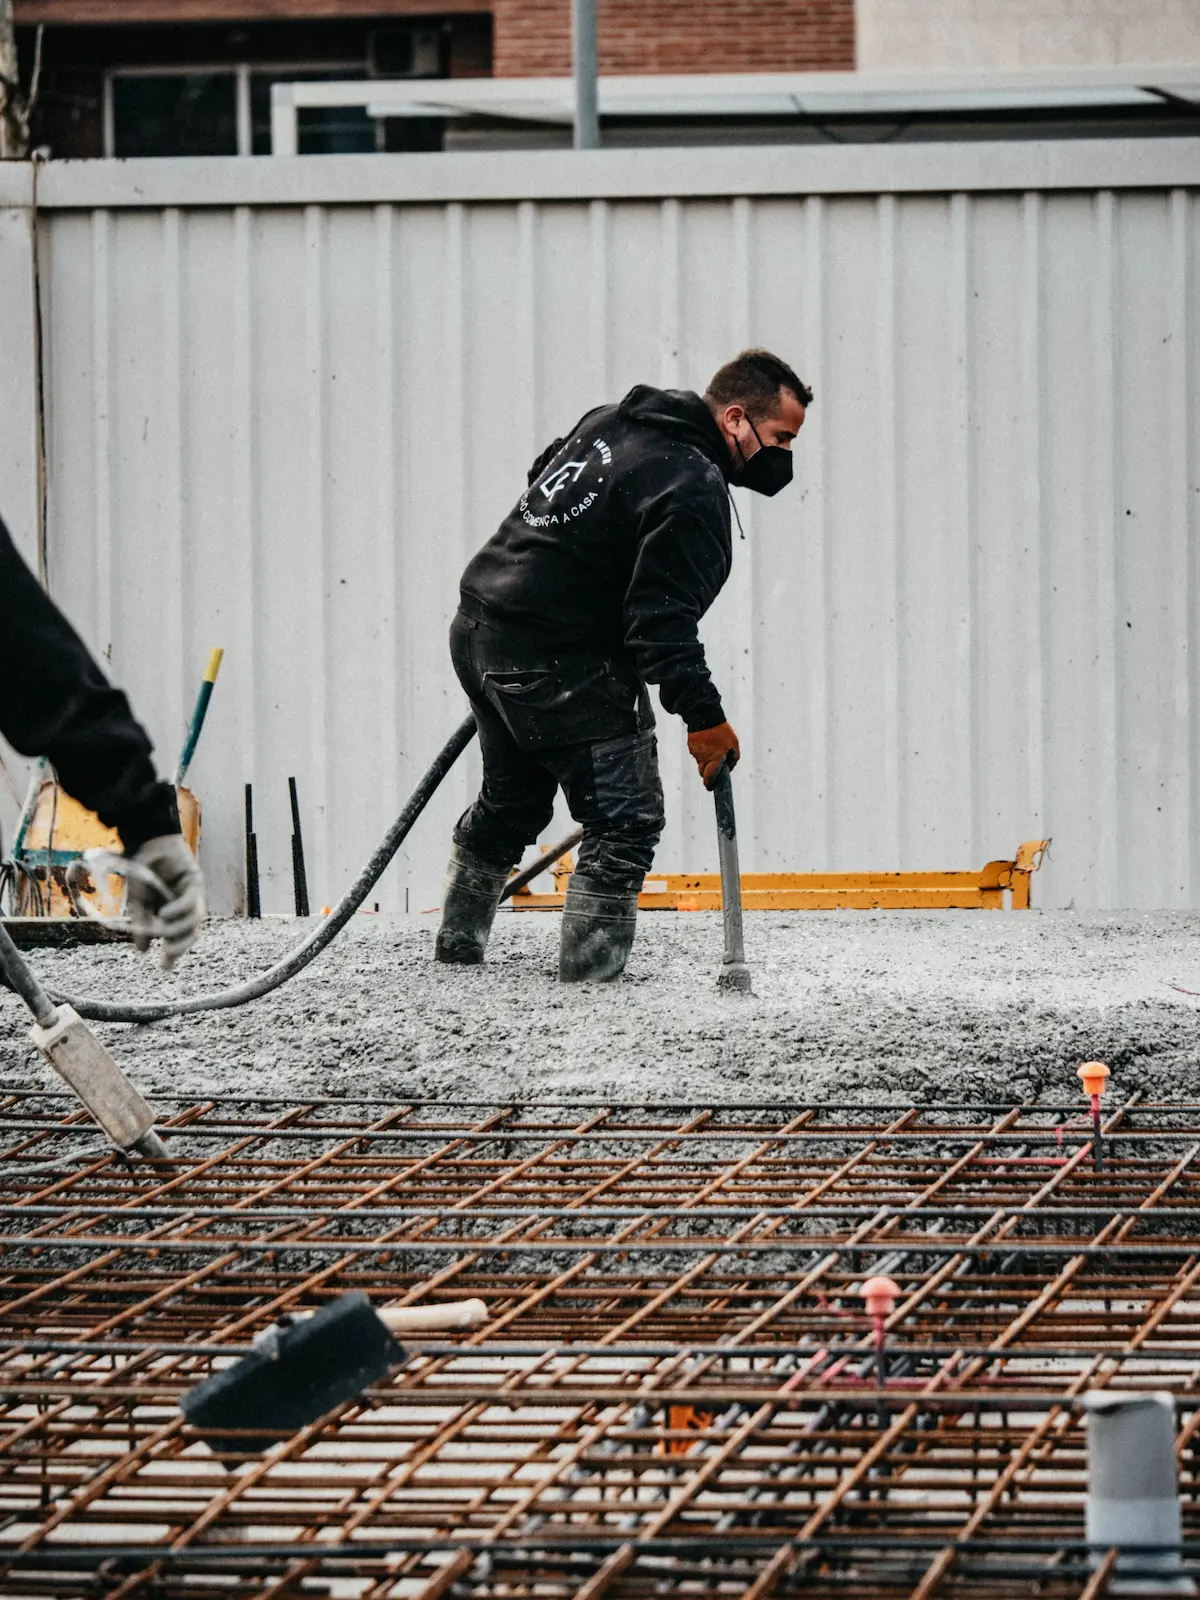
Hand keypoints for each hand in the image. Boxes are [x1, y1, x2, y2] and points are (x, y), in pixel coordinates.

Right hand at [126, 834, 205, 970]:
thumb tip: (142, 951)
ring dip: (178, 928)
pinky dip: (179, 910)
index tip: (164, 968)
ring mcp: (192, 895)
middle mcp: (186, 907)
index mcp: (173, 915)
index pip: (177, 939)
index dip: (173, 954)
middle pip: (191, 933)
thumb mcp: (138, 902)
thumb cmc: (143, 873)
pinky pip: (191, 901)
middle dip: (180, 947)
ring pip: (194, 920)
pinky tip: (165, 913)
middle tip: (167, 955)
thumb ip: (141, 924)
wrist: (146, 844)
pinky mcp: (195, 882)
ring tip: (161, 926)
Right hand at [687, 721, 739, 788]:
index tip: (710, 788)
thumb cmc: (722, 732)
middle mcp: (704, 758)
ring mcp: (696, 752)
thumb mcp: (734, 744)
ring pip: (700, 762)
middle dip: (707, 773)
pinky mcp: (691, 746)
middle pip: (703, 772)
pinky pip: (697, 753)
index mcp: (715, 758)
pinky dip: (701, 751)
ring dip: (705, 760)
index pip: (710, 777)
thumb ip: (734, 758)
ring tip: (712, 747)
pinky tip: (706, 742)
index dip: (709, 784)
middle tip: (712, 769)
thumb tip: (730, 768)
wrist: (705, 717)